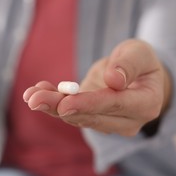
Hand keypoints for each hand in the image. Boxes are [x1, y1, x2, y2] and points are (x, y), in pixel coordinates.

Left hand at [23, 39, 171, 136]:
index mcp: (146, 104)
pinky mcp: (91, 117)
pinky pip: (70, 112)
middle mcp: (127, 121)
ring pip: (76, 116)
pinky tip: (36, 91)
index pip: (115, 105)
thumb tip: (113, 80)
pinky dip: (53, 101)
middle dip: (60, 107)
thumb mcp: (140, 52)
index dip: (89, 104)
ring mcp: (108, 123)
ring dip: (51, 105)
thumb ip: (130, 64)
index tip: (65, 103)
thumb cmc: (140, 61)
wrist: (136, 76)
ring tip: (30, 95)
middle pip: (90, 116)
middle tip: (34, 100)